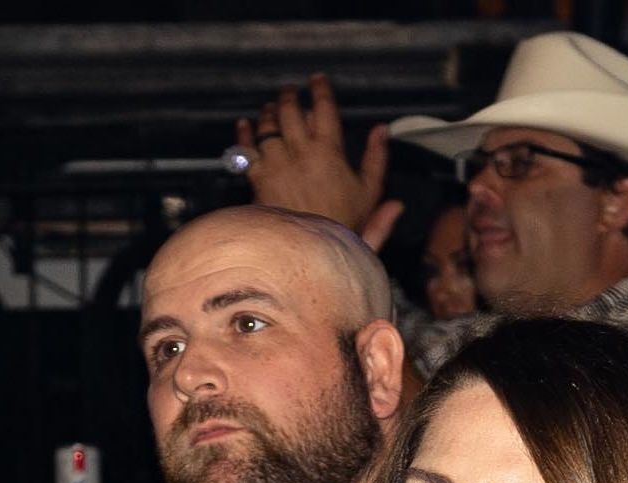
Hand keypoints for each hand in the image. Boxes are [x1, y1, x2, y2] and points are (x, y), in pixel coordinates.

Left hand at [233, 71, 403, 250]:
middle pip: (290, 110)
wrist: (309, 256)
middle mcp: (300, 152)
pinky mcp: (258, 179)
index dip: (320, 89)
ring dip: (269, 112)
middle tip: (290, 91)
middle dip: (289, 95)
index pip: (324, 108)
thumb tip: (382, 131)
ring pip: (267, 125)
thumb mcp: (369, 196)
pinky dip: (245, 134)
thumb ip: (377, 161)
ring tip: (271, 108)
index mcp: (329, 152)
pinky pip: (247, 148)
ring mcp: (276, 164)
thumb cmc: (342, 229)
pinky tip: (245, 125)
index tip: (318, 81)